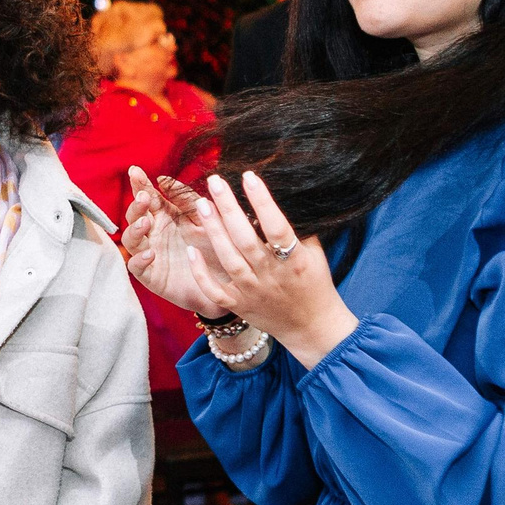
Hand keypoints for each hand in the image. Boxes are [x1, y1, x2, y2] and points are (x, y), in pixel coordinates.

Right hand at [119, 166, 230, 316]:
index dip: (140, 184)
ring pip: (131, 239)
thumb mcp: (205, 218)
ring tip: (145, 223)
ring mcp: (150, 253)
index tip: (136, 171)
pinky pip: (137, 266)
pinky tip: (150, 253)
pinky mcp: (151, 275)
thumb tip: (163, 180)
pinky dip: (140, 259)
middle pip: (136, 215)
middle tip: (144, 198)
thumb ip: (187, 199)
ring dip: (135, 229)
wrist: (230, 284)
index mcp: (166, 216)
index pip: (149, 196)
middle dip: (136, 205)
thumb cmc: (217, 248)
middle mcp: (154, 233)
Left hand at [182, 171, 357, 366]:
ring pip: (229, 259)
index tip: (249, 177)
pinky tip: (190, 250)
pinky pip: (215, 290)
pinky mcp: (239, 305)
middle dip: (229, 208)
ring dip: (214, 231)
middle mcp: (272, 276)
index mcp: (294, 261)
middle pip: (246, 239)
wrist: (312, 328)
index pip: (276, 227)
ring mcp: (253, 292)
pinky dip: (201, 273)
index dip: (262, 202)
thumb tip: (283, 194)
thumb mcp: (314, 254)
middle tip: (215, 182)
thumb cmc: (314, 284)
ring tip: (202, 204)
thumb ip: (298, 228)